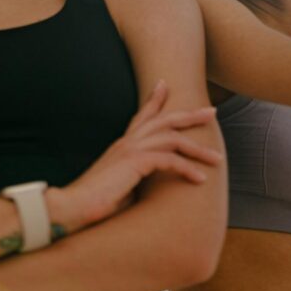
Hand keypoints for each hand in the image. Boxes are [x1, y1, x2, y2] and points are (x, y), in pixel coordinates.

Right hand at [58, 79, 222, 228]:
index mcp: (122, 145)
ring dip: (198, 149)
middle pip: (164, 120)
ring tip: (217, 158)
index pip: (141, 116)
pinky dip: (187, 169)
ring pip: (173, 139)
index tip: (164, 83)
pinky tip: (201, 179)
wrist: (73, 207)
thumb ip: (135, 179)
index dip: (154, 99)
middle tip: (211, 111)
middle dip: (189, 115)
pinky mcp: (135, 162)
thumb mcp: (120, 186)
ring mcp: (130, 150)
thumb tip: (149, 186)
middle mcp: (127, 142)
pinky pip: (170, 160)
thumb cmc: (94, 203)